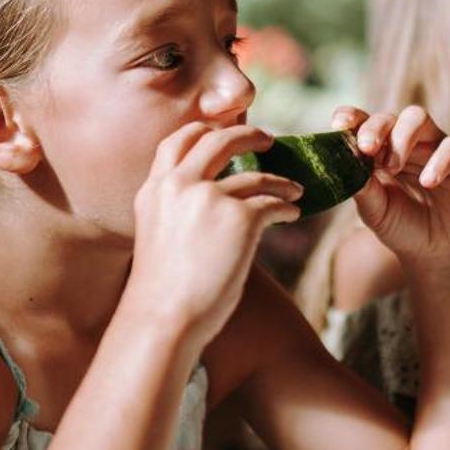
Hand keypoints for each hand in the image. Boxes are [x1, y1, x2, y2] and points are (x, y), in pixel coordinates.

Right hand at [126, 123, 301, 342]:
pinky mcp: (240, 218)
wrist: (164, 319)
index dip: (205, 130)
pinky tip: (293, 215)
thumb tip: (212, 206)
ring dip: (280, 181)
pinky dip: (288, 208)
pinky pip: (273, 203)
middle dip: (248, 135)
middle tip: (268, 140)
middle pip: (220, 140)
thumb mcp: (157, 236)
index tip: (224, 131)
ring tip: (294, 190)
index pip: (178, 140)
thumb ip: (176, 211)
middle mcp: (179, 185)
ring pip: (256, 176)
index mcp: (155, 189)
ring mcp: (210, 197)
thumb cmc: (161, 293)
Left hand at [334, 105, 449, 266]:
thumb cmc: (402, 227)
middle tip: (367, 148)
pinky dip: (440, 161)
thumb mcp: (376, 212)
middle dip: (376, 128)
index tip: (339, 125)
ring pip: (419, 118)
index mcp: (380, 150)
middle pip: (391, 117)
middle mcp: (407, 142)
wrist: (436, 253)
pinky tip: (428, 182)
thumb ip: (363, 189)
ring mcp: (435, 147)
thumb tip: (347, 167)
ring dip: (402, 137)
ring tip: (393, 167)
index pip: (363, 122)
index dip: (351, 117)